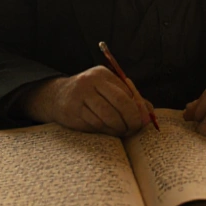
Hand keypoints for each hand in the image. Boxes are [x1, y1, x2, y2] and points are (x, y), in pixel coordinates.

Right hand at [18, 66, 151, 135]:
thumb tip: (149, 114)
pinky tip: (108, 131)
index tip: (143, 121)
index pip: (126, 92)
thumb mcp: (107, 90)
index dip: (138, 109)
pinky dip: (105, 131)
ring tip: (122, 132)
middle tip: (135, 129)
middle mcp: (90, 81)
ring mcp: (79, 96)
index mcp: (102, 74)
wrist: (56, 97)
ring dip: (119, 128)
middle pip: (119, 102)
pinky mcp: (72, 112)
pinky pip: (95, 125)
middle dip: (131, 119)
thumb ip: (129, 99)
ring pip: (108, 117)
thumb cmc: (90, 95)